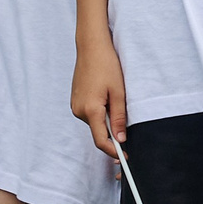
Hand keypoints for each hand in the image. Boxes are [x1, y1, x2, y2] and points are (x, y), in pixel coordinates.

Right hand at [71, 33, 128, 159]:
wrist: (91, 47)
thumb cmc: (107, 65)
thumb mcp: (119, 91)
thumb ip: (119, 117)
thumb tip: (120, 139)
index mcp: (90, 110)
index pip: (101, 141)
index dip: (113, 151)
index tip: (125, 157)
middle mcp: (79, 111)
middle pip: (98, 132)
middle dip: (113, 133)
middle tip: (127, 124)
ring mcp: (75, 106)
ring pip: (94, 122)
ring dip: (107, 120)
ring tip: (116, 99)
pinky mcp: (75, 101)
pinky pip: (90, 114)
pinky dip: (100, 112)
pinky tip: (107, 96)